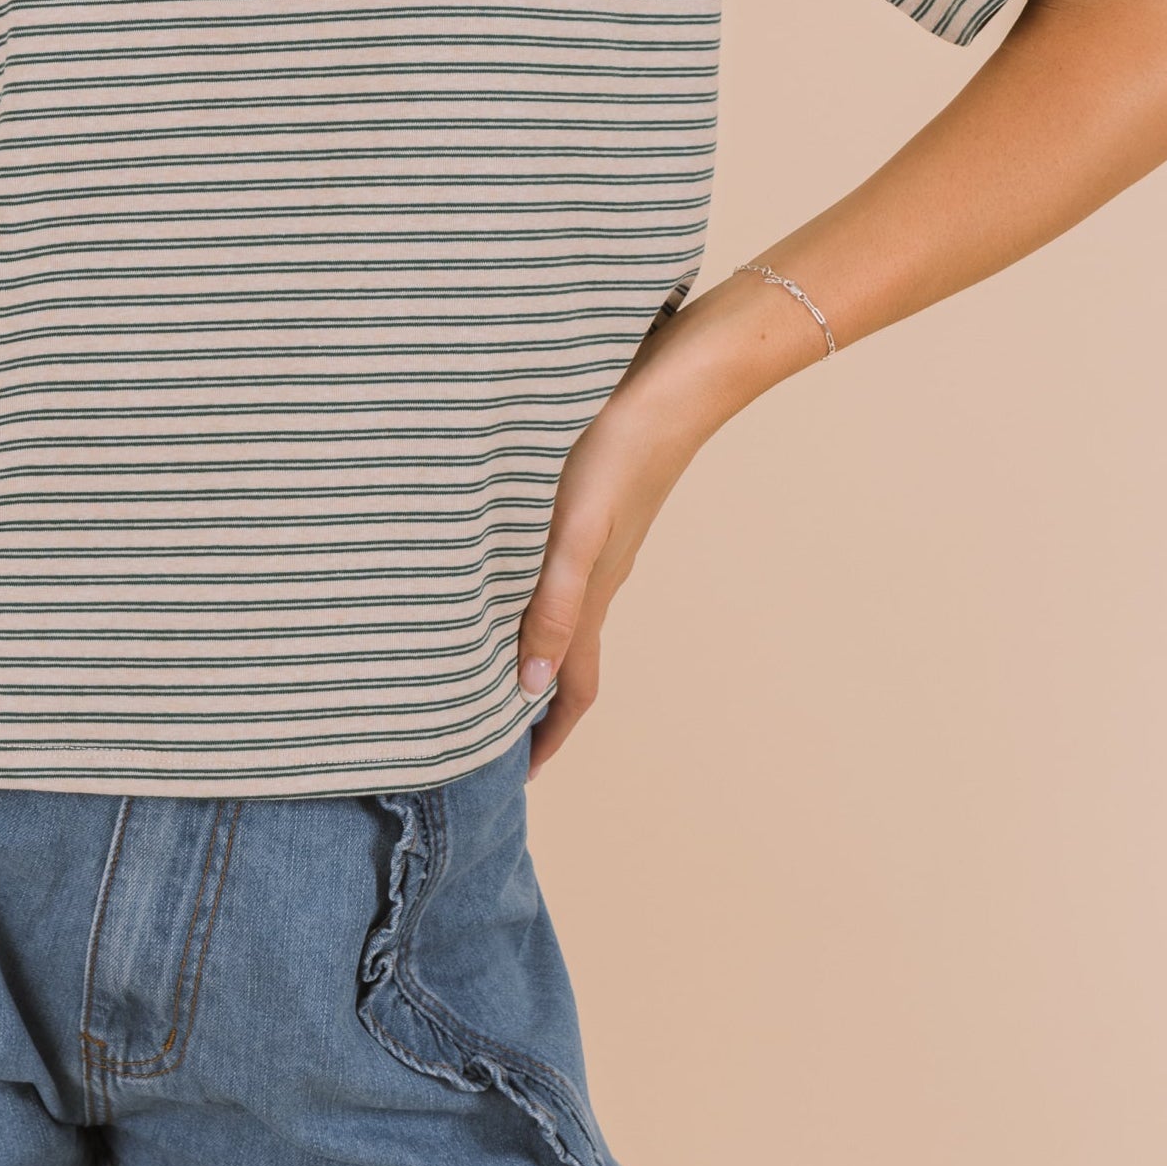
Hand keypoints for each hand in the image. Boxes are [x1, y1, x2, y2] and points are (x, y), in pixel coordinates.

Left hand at [516, 327, 727, 779]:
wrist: (674, 386)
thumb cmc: (619, 451)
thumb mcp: (573, 532)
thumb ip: (551, 605)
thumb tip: (528, 685)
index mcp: (592, 597)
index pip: (571, 690)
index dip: (546, 738)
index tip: (517, 780)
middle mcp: (598, 581)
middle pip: (568, 664)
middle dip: (536, 710)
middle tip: (492, 737)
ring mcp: (602, 549)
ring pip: (564, 622)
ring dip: (536, 656)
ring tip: (495, 672)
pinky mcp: (598, 514)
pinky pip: (563, 581)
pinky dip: (538, 605)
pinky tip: (515, 582)